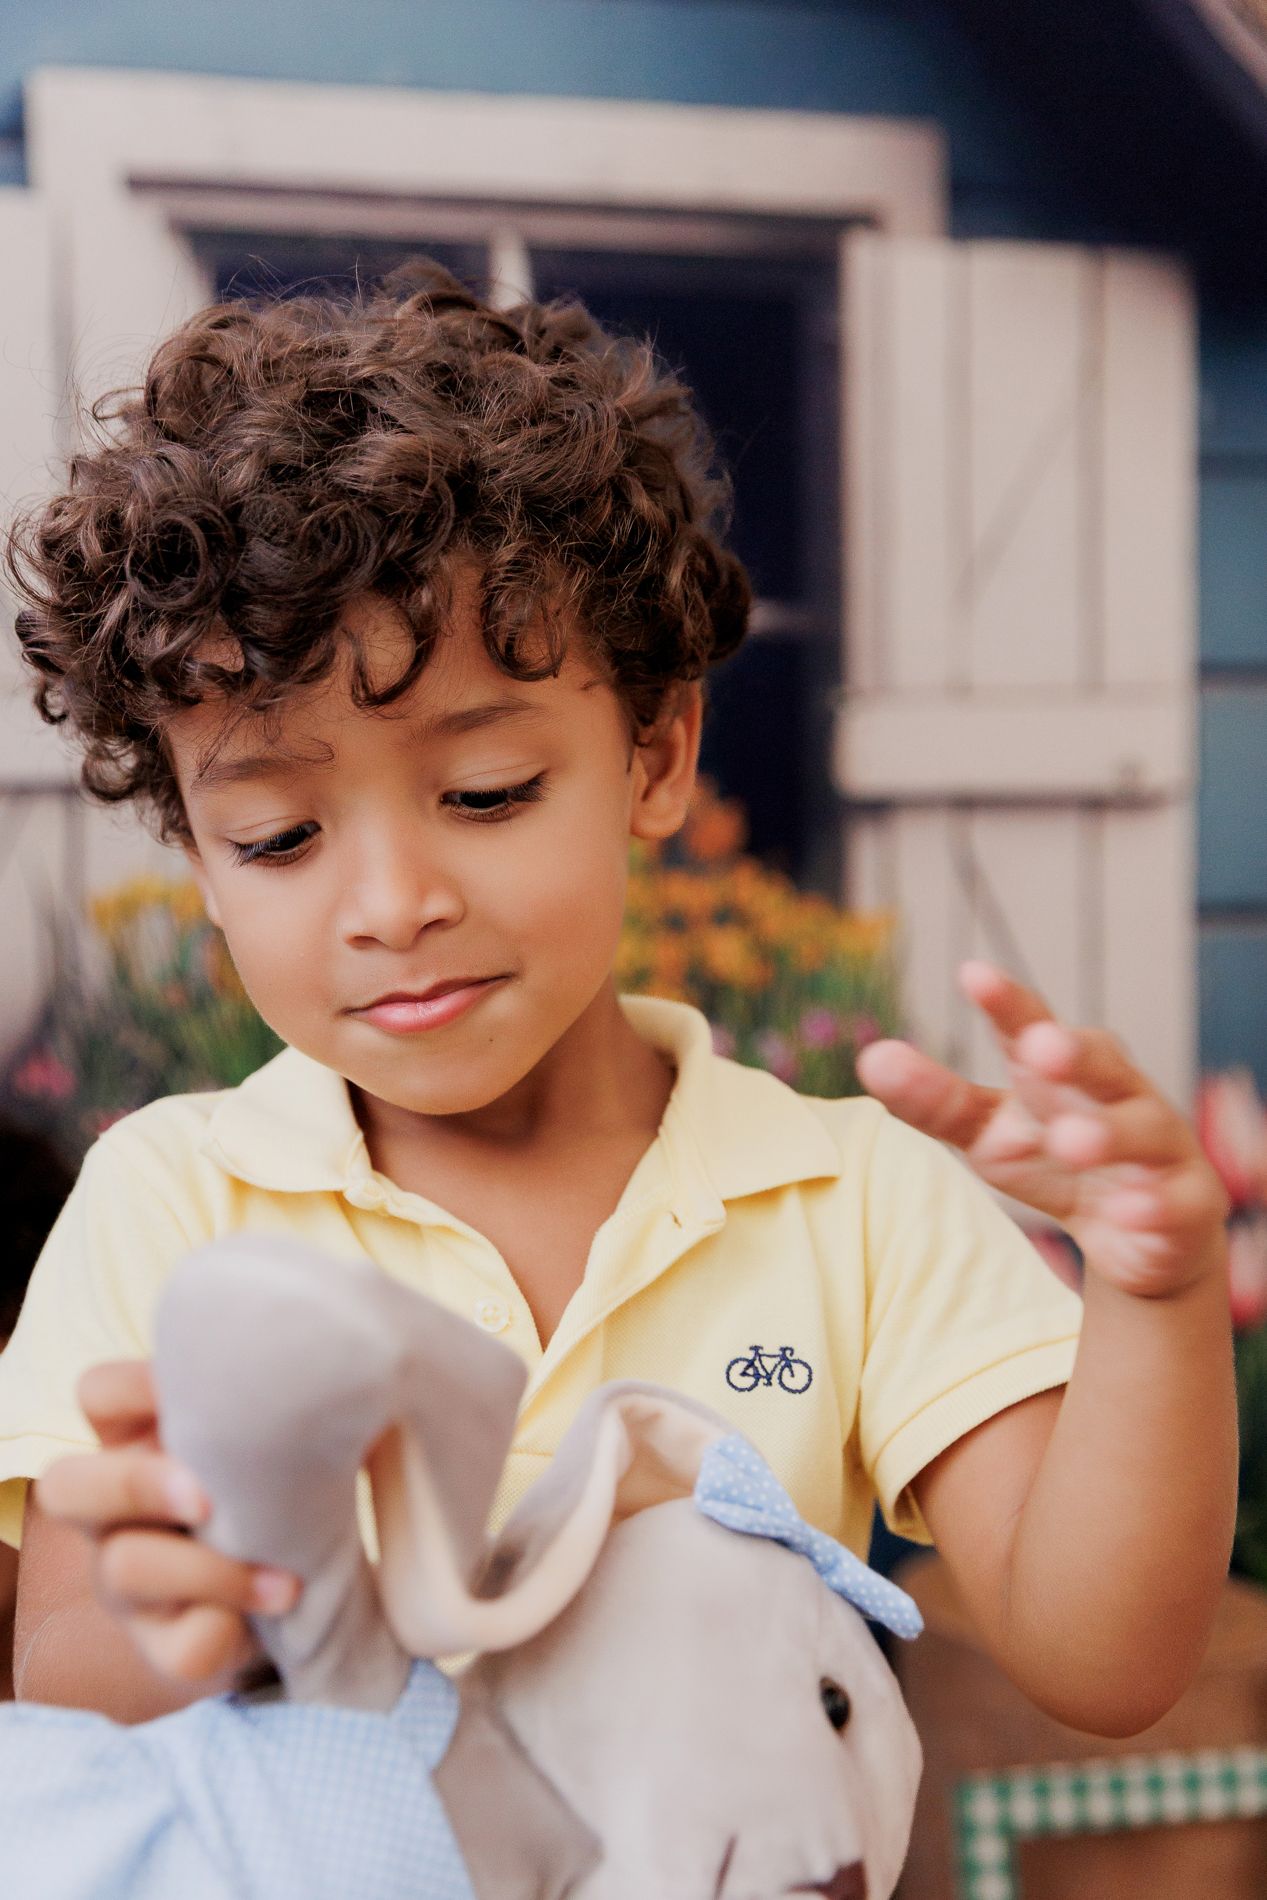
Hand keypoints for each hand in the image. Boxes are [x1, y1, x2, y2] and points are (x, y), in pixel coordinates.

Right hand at [36, 1360, 299, 1685]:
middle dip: (136, 1484)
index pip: (98, 1395)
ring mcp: (129, 1586)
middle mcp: (116, 1512)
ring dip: (212, 1570)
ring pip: (123, 1568)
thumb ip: (287, 1408)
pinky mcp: (165, 1648)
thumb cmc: (286, 1489)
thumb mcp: (281, 1442)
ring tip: (288, 1577)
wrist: (304, 1597)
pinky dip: (232, 1627)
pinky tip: (282, 1608)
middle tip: (206, 1497)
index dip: (135, 1385)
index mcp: (140, 1442)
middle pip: (65, 1485)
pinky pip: (179, 1647)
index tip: (207, 1391)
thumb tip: (330, 1371)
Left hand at [856, 960, 1230, 1298]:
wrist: (1141, 1235)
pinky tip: (1127, 1213)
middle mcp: (1117, 1095)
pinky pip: (1173, 1202)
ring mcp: (1159, 1148)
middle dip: (1074, 1052)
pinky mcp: (1187, 1205)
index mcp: (1063, 1069)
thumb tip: (871, 1057)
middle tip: (1038, 1046)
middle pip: (1102, 1062)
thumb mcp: (989, 1134)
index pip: (1034, 1026)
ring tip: (1069, 1142)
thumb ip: (937, 1100)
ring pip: (1143, 1129)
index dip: (1007, 1003)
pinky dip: (1151, 1206)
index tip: (970, 974)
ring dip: (1107, 1135)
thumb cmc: (1055, 1162)